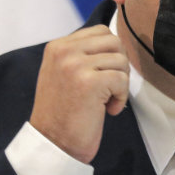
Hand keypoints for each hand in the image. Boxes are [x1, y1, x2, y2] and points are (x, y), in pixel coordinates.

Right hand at [29, 25, 129, 162]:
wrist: (52, 143)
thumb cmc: (63, 113)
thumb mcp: (64, 73)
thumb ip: (82, 54)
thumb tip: (115, 42)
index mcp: (57, 46)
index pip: (100, 31)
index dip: (110, 54)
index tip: (102, 76)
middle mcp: (64, 51)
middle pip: (114, 41)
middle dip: (119, 65)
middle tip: (110, 87)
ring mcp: (75, 65)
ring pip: (121, 60)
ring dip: (121, 83)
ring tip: (106, 100)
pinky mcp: (89, 82)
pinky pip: (122, 80)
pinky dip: (121, 98)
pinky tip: (108, 110)